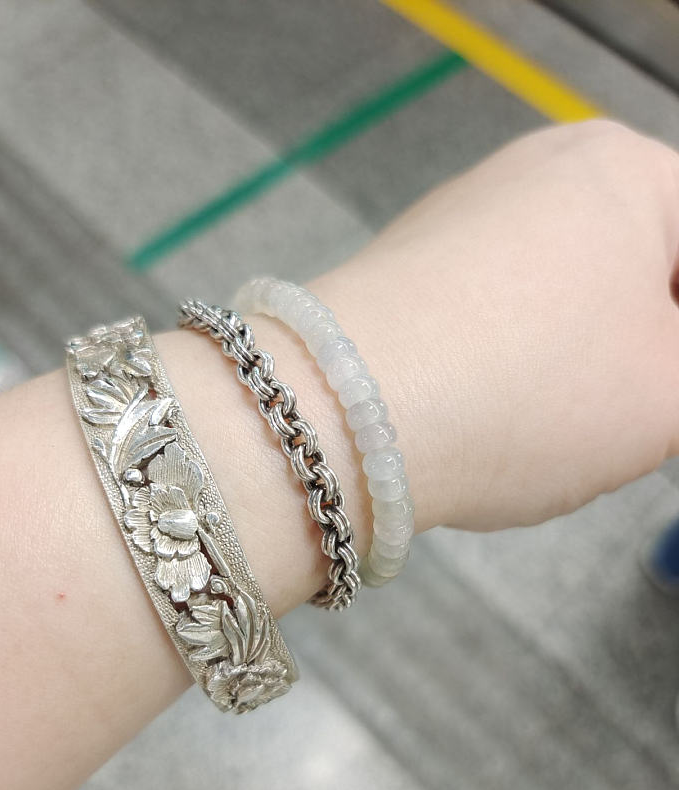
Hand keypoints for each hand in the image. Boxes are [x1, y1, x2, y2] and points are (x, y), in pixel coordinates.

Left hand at [311, 119, 678, 530]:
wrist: (344, 414)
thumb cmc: (530, 393)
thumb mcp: (669, 397)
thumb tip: (649, 349)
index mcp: (626, 170)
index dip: (675, 333)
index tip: (655, 386)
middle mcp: (539, 167)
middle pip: (631, 269)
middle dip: (639, 345)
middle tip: (615, 412)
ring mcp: (461, 213)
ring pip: (559, 296)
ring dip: (574, 359)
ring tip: (544, 423)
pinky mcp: (405, 265)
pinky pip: (490, 313)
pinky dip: (506, 360)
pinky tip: (480, 411)